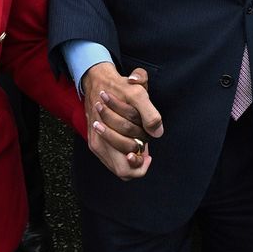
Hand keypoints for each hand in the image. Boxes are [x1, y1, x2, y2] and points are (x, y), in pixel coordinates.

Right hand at [82, 63, 162, 179]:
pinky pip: (112, 158)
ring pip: (118, 166)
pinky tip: (131, 139)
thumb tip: (157, 133)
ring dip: (131, 155)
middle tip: (144, 145)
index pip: (126, 169)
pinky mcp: (95, 141)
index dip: (141, 164)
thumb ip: (150, 114)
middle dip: (137, 158)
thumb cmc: (118, 87)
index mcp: (106, 135)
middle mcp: (99, 144)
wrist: (98, 81)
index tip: (148, 153)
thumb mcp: (138, 93)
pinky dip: (124, 152)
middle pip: (123, 170)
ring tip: (138, 140)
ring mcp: (96, 143)